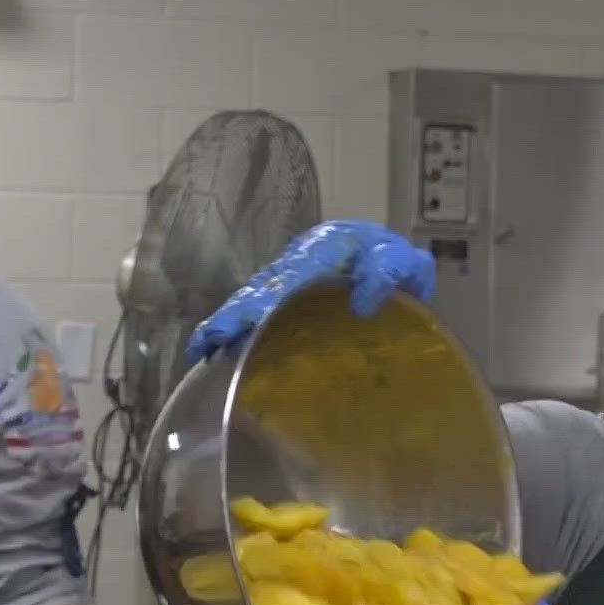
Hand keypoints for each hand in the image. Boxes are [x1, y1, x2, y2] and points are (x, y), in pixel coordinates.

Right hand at [186, 219, 436, 363]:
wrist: (381, 254)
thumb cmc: (391, 259)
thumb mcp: (402, 261)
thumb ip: (388, 272)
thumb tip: (364, 305)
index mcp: (324, 250)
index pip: (290, 276)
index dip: (264, 300)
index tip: (244, 322)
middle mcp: (296, 263)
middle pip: (260, 288)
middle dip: (233, 315)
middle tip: (206, 343)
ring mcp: (286, 279)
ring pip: (252, 299)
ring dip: (226, 325)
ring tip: (202, 352)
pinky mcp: (282, 298)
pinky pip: (257, 312)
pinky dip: (237, 331)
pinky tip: (218, 354)